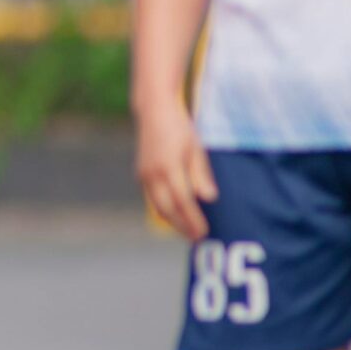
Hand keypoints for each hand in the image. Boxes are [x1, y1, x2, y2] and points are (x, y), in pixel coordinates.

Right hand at [136, 99, 217, 241]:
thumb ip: (201, 174)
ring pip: (157, 206)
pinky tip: (174, 215)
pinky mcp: (141, 173)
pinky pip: (152, 198)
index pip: (183, 201)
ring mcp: (145, 174)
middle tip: (196, 239)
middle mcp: (154, 174)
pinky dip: (163, 210)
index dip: (193, 219)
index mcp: (169, 167)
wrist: (153, 111)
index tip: (204, 232)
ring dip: (172, 221)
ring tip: (186, 231)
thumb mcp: (196, 148)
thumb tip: (209, 198)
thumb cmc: (179, 128)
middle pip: (168, 209)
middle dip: (182, 226)